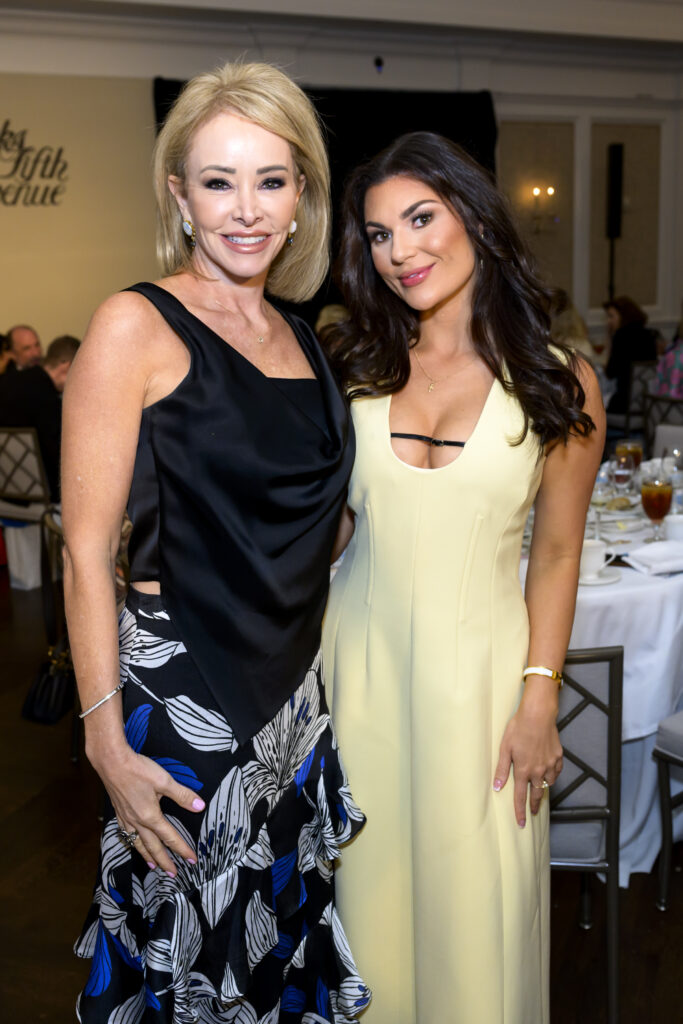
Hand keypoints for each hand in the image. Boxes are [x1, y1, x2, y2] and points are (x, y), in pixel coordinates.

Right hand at [90, 744, 204, 873]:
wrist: (111, 762)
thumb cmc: (137, 770)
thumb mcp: (164, 781)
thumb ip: (182, 795)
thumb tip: (199, 806)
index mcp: (150, 816)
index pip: (170, 838)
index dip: (182, 849)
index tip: (192, 860)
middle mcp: (137, 822)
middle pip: (153, 847)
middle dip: (164, 861)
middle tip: (173, 874)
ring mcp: (126, 818)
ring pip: (138, 843)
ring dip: (146, 856)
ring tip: (153, 866)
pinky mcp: (118, 812)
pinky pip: (126, 834)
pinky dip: (132, 843)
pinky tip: (133, 841)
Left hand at [492, 699, 562, 827]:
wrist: (538, 715)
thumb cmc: (518, 729)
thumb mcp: (505, 748)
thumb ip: (502, 769)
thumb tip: (497, 787)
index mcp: (523, 770)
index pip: (521, 797)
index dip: (520, 811)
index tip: (521, 823)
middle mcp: (539, 771)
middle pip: (537, 794)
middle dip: (534, 805)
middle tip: (532, 813)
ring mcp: (550, 764)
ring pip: (548, 783)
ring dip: (543, 790)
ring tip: (540, 793)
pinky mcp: (559, 757)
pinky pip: (557, 772)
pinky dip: (553, 776)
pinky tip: (549, 775)